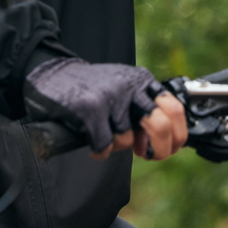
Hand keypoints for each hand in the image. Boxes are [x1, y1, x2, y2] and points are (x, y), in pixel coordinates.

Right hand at [23, 57, 186, 156]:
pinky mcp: (89, 109)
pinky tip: (91, 142)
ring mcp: (109, 97)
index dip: (177, 135)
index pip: (175, 109)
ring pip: (126, 139)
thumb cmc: (87, 87)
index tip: (170, 148)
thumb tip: (167, 139)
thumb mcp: (122, 88)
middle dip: (159, 149)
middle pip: (161, 125)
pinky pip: (104, 145)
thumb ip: (143, 106)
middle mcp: (129, 86)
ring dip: (116, 146)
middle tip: (148, 154)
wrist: (50, 73)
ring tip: (103, 135)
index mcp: (141, 80)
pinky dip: (98, 150)